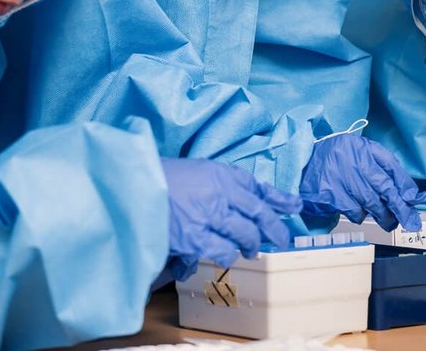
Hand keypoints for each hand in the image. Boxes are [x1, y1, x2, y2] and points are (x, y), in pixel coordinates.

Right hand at [161, 158, 301, 280]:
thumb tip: (238, 202)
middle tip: (281, 239)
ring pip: (245, 235)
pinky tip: (225, 255)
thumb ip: (218, 184)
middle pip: (259, 214)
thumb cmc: (158, 178)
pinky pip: (223, 250)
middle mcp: (221, 192)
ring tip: (250, 250)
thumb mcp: (194, 171)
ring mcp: (210, 215)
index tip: (295, 206)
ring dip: (250, 245)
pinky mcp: (195, 236)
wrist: (130, 186)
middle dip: (274, 229)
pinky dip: (226, 254)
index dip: (279, 199)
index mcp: (220, 173)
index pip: (258, 187)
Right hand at [299, 133, 424, 231]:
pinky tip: (358, 210)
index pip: (390, 166)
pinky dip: (360, 214)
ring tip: (386, 220)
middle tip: (408, 220)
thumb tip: (407, 192)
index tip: (414, 200)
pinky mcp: (329, 195)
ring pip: (370, 202)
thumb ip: (384, 168)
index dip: (404, 185)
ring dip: (381, 215)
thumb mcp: (359, 155)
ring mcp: (339, 178)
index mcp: (360, 147)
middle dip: (399, 207)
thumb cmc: (335, 160)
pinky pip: (354, 211)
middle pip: (383, 187)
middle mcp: (350, 160)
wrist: (301, 165)